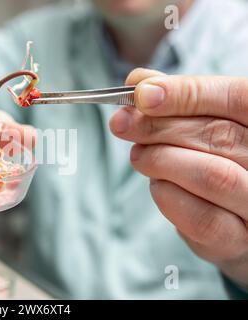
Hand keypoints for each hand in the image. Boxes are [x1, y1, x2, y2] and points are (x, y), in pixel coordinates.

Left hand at [110, 68, 247, 287]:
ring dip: (161, 159)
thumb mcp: (207, 122)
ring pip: (211, 174)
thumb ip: (178, 100)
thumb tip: (138, 81)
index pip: (236, 97)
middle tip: (122, 123)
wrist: (238, 218)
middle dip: (159, 126)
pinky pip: (202, 217)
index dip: (186, 93)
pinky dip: (167, 194)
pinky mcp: (240, 240)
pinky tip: (155, 183)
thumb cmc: (221, 160)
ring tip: (138, 155)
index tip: (140, 94)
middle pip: (219, 135)